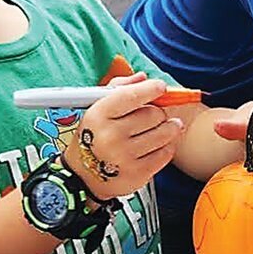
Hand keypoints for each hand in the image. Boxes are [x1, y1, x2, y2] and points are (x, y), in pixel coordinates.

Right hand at [62, 75, 186, 198]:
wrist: (83, 176)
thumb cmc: (94, 136)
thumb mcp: (97, 109)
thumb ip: (119, 89)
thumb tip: (142, 77)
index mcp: (98, 115)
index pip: (131, 96)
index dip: (150, 89)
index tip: (161, 87)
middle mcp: (110, 136)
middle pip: (152, 114)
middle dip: (158, 112)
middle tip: (154, 115)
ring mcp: (124, 157)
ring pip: (164, 133)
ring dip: (169, 128)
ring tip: (166, 127)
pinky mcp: (137, 174)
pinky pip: (165, 153)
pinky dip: (166, 146)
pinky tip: (159, 145)